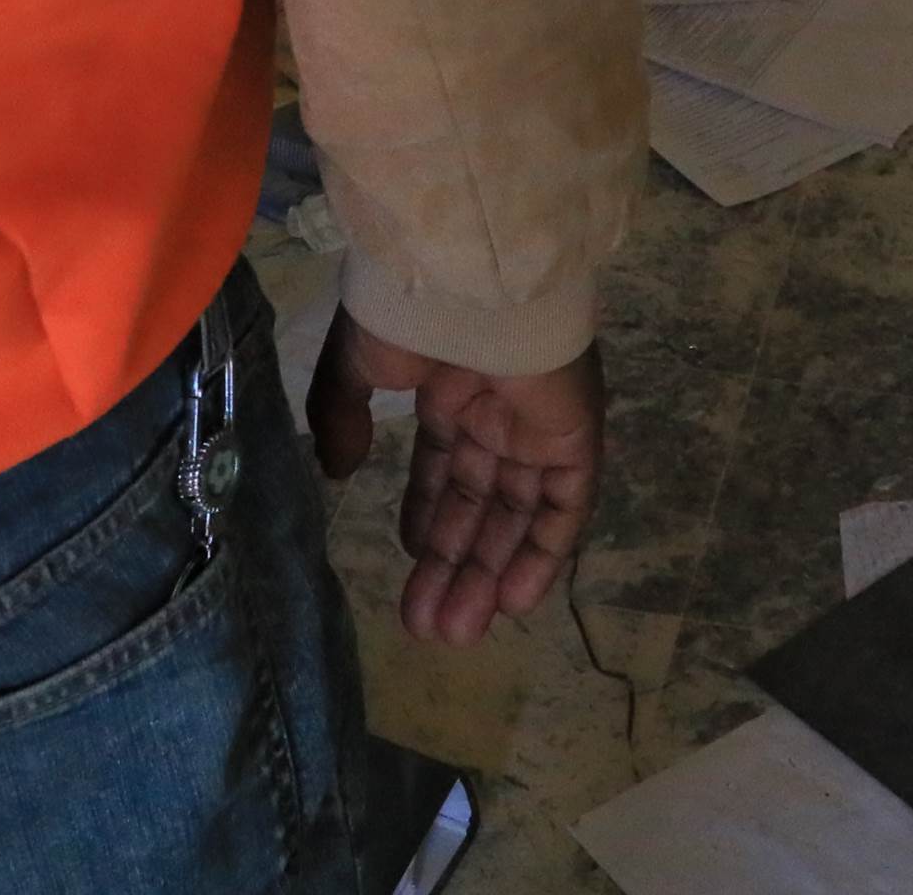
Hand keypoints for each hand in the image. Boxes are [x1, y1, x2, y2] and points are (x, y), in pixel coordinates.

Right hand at [304, 314, 602, 647]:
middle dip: (452, 564)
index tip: (407, 562)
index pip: (445, 467)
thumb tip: (337, 469)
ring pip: (518, 513)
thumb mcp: (354, 363)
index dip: (428, 518)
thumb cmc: (406, 314)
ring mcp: (539, 424)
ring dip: (488, 573)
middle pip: (480, 502)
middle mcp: (498, 411)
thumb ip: (342, 412)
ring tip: (454, 633)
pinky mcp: (575, 434)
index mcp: (450, 388)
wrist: (465, 279)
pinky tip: (510, 603)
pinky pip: (567, 506)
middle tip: (425, 627)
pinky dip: (543, 553)